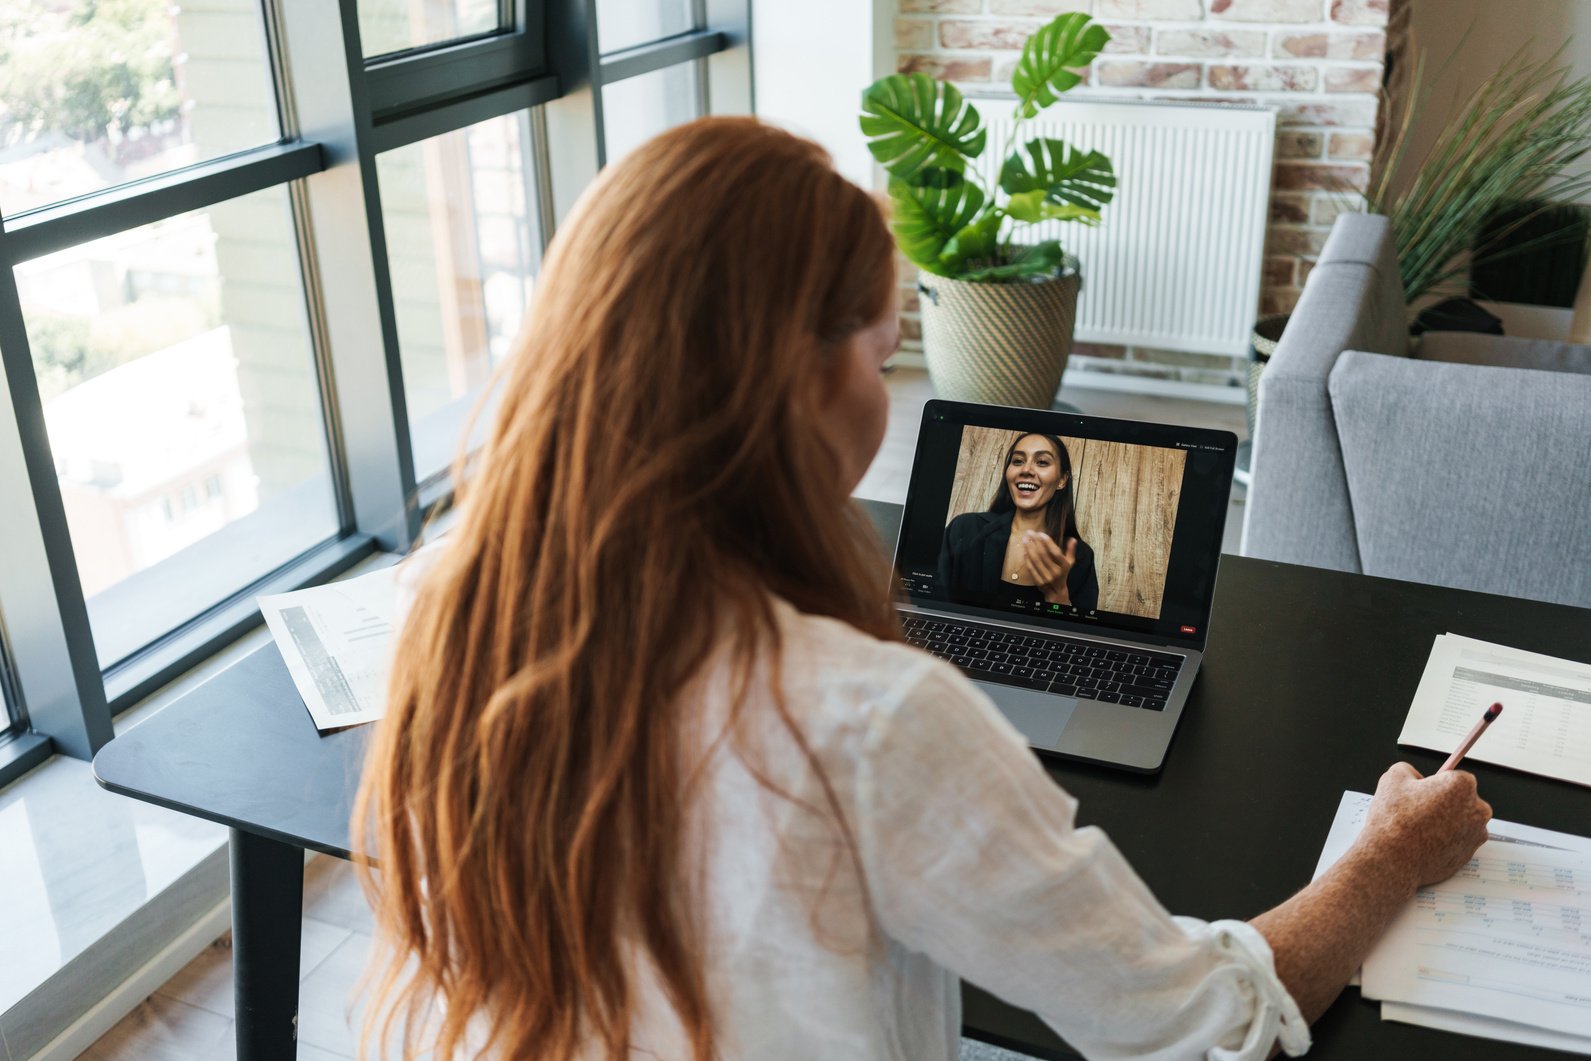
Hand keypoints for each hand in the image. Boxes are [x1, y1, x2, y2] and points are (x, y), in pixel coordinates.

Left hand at [1022, 532, 1075, 604]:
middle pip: (1043, 555)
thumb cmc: (1063, 573)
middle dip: (1036, 542)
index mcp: (1064, 566)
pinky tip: (1025, 551)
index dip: (1048, 543)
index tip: (1041, 534)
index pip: (1056, 553)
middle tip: (1030, 533)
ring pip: (1036, 560)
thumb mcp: (1070, 562)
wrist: (1056, 591)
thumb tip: (1073, 539)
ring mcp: (1046, 577)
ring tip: (1025, 539)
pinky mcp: (1038, 581)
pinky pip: (1031, 568)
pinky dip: (1027, 559)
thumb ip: (1071, 550)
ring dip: (1029, 548)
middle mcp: (1055, 572)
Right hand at [1354, 762, 1491, 890]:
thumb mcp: (1392, 778)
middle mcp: (1477, 810)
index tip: (1422, 791)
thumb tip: (1416, 778)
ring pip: (1461, 820)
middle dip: (1444, 801)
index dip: (1434, 783)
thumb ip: (1409, 770)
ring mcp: (1476, 835)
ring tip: (1418, 828)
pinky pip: (1458, 840)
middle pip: (1462, 799)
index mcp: (1462, 786)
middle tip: (1418, 809)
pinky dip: (1445, 839)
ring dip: (1445, 821)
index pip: (1453, 776)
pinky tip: (1423, 842)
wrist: (1392, 861)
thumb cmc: (1393, 821)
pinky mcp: (1469, 854)